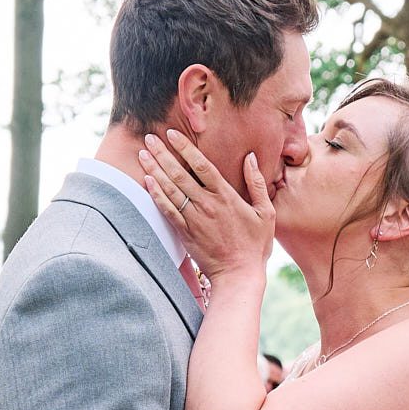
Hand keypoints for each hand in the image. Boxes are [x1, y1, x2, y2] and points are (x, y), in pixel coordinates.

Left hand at [139, 130, 274, 282]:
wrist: (238, 275)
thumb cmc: (255, 245)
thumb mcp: (266, 212)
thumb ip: (257, 183)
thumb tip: (250, 157)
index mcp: (225, 196)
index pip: (201, 165)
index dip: (185, 148)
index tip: (172, 134)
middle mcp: (206, 204)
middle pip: (179, 173)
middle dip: (162, 154)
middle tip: (148, 138)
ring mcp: (193, 219)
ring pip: (169, 189)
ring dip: (154, 170)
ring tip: (142, 154)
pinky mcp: (184, 232)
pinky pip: (166, 210)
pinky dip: (155, 194)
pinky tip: (146, 181)